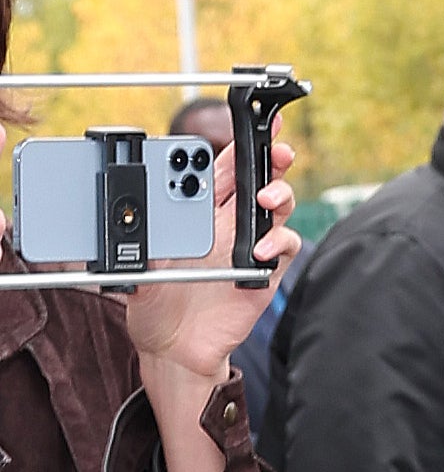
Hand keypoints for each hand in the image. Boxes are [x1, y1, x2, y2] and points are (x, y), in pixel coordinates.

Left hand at [125, 140, 299, 378]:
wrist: (173, 347)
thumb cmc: (155, 305)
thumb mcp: (137, 268)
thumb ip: (141, 243)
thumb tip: (132, 221)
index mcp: (198, 214)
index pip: (222, 169)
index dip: (239, 144)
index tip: (252, 124)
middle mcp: (229, 225)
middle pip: (259, 180)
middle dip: (272, 158)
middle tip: (277, 150)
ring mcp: (250, 246)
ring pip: (277, 208)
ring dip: (277, 195)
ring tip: (265, 198)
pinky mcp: (265, 273)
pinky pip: (283, 248)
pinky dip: (276, 242)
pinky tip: (257, 249)